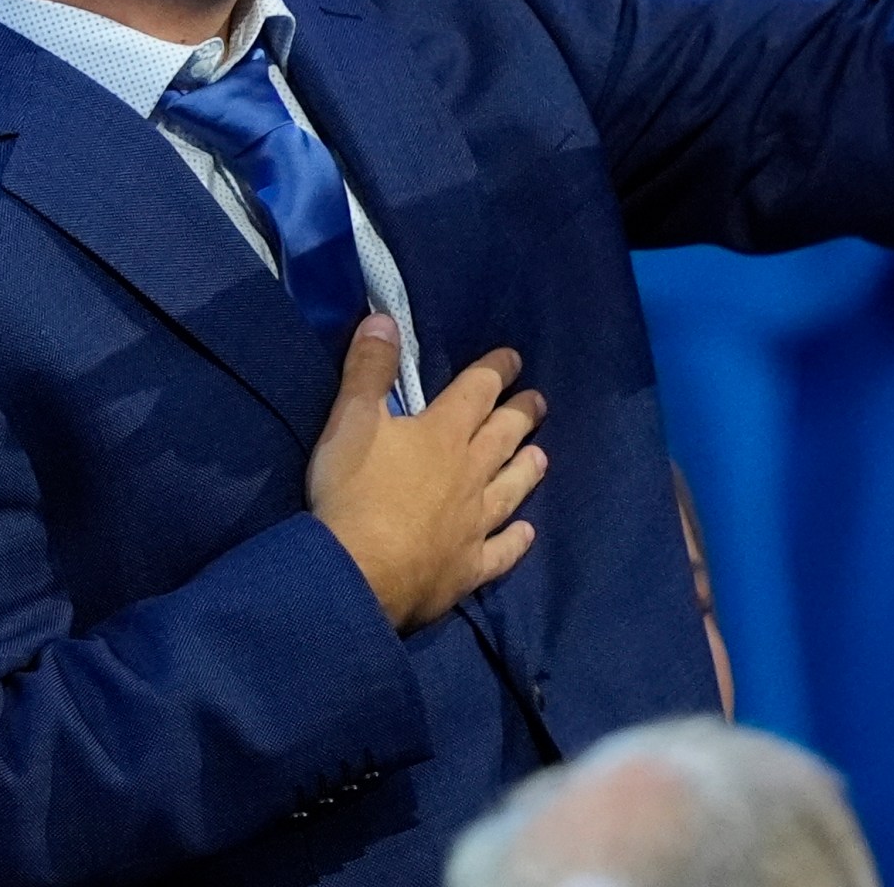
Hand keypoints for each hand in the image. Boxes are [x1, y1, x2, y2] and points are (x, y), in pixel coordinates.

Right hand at [307, 317, 547, 632]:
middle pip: (502, 437)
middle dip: (520, 415)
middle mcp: (468, 474)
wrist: (358, 574)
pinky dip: (515, 540)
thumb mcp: (350, 420)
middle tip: (539, 401)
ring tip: (542, 456)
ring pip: (510, 490)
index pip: (477, 392)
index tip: (514, 358)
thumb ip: (369, 370)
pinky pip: (500, 551)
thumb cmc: (353, 492)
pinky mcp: (468, 568)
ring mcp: (473, 524)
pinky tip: (526, 533)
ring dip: (526, 470)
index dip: (495, 370)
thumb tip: (385, 318)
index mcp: (442, 434)